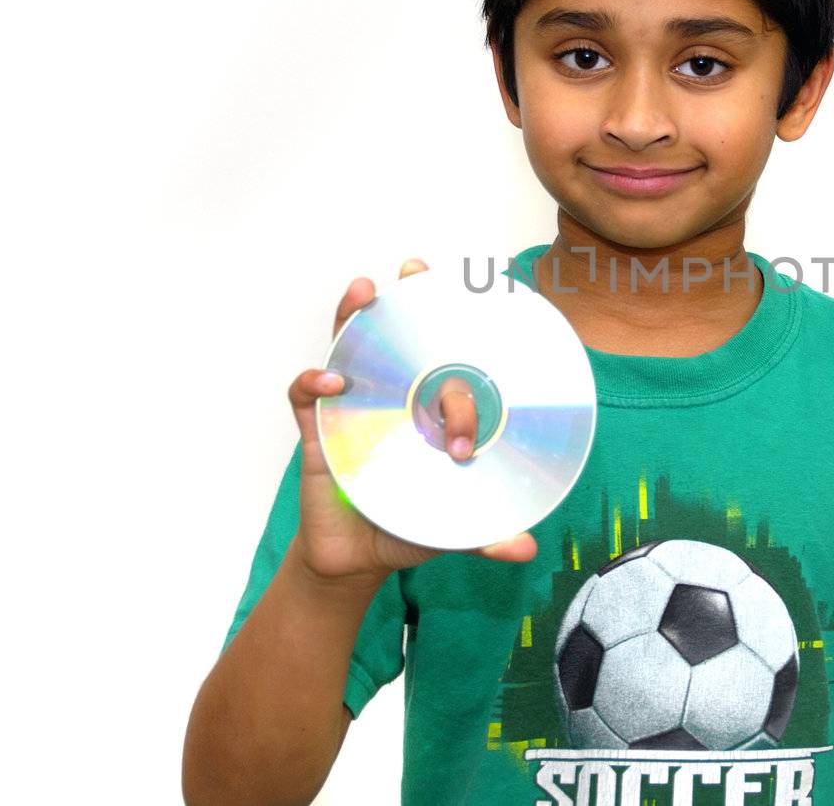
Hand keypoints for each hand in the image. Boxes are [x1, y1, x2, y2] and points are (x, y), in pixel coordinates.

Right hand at [286, 258, 537, 585]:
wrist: (356, 560)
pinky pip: (305, 397)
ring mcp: (351, 409)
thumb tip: (527, 549)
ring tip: (364, 292)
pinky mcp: (317, 432)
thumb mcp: (454, 526)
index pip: (438, 355)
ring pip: (346, 348)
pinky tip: (332, 380)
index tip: (470, 293)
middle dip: (402, 298)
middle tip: (414, 271)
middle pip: (391, 335)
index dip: (449, 323)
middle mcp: (390, 398)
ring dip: (351, 316)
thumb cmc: (407, 525)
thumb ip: (488, 534)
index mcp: (426, 409)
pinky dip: (314, 381)